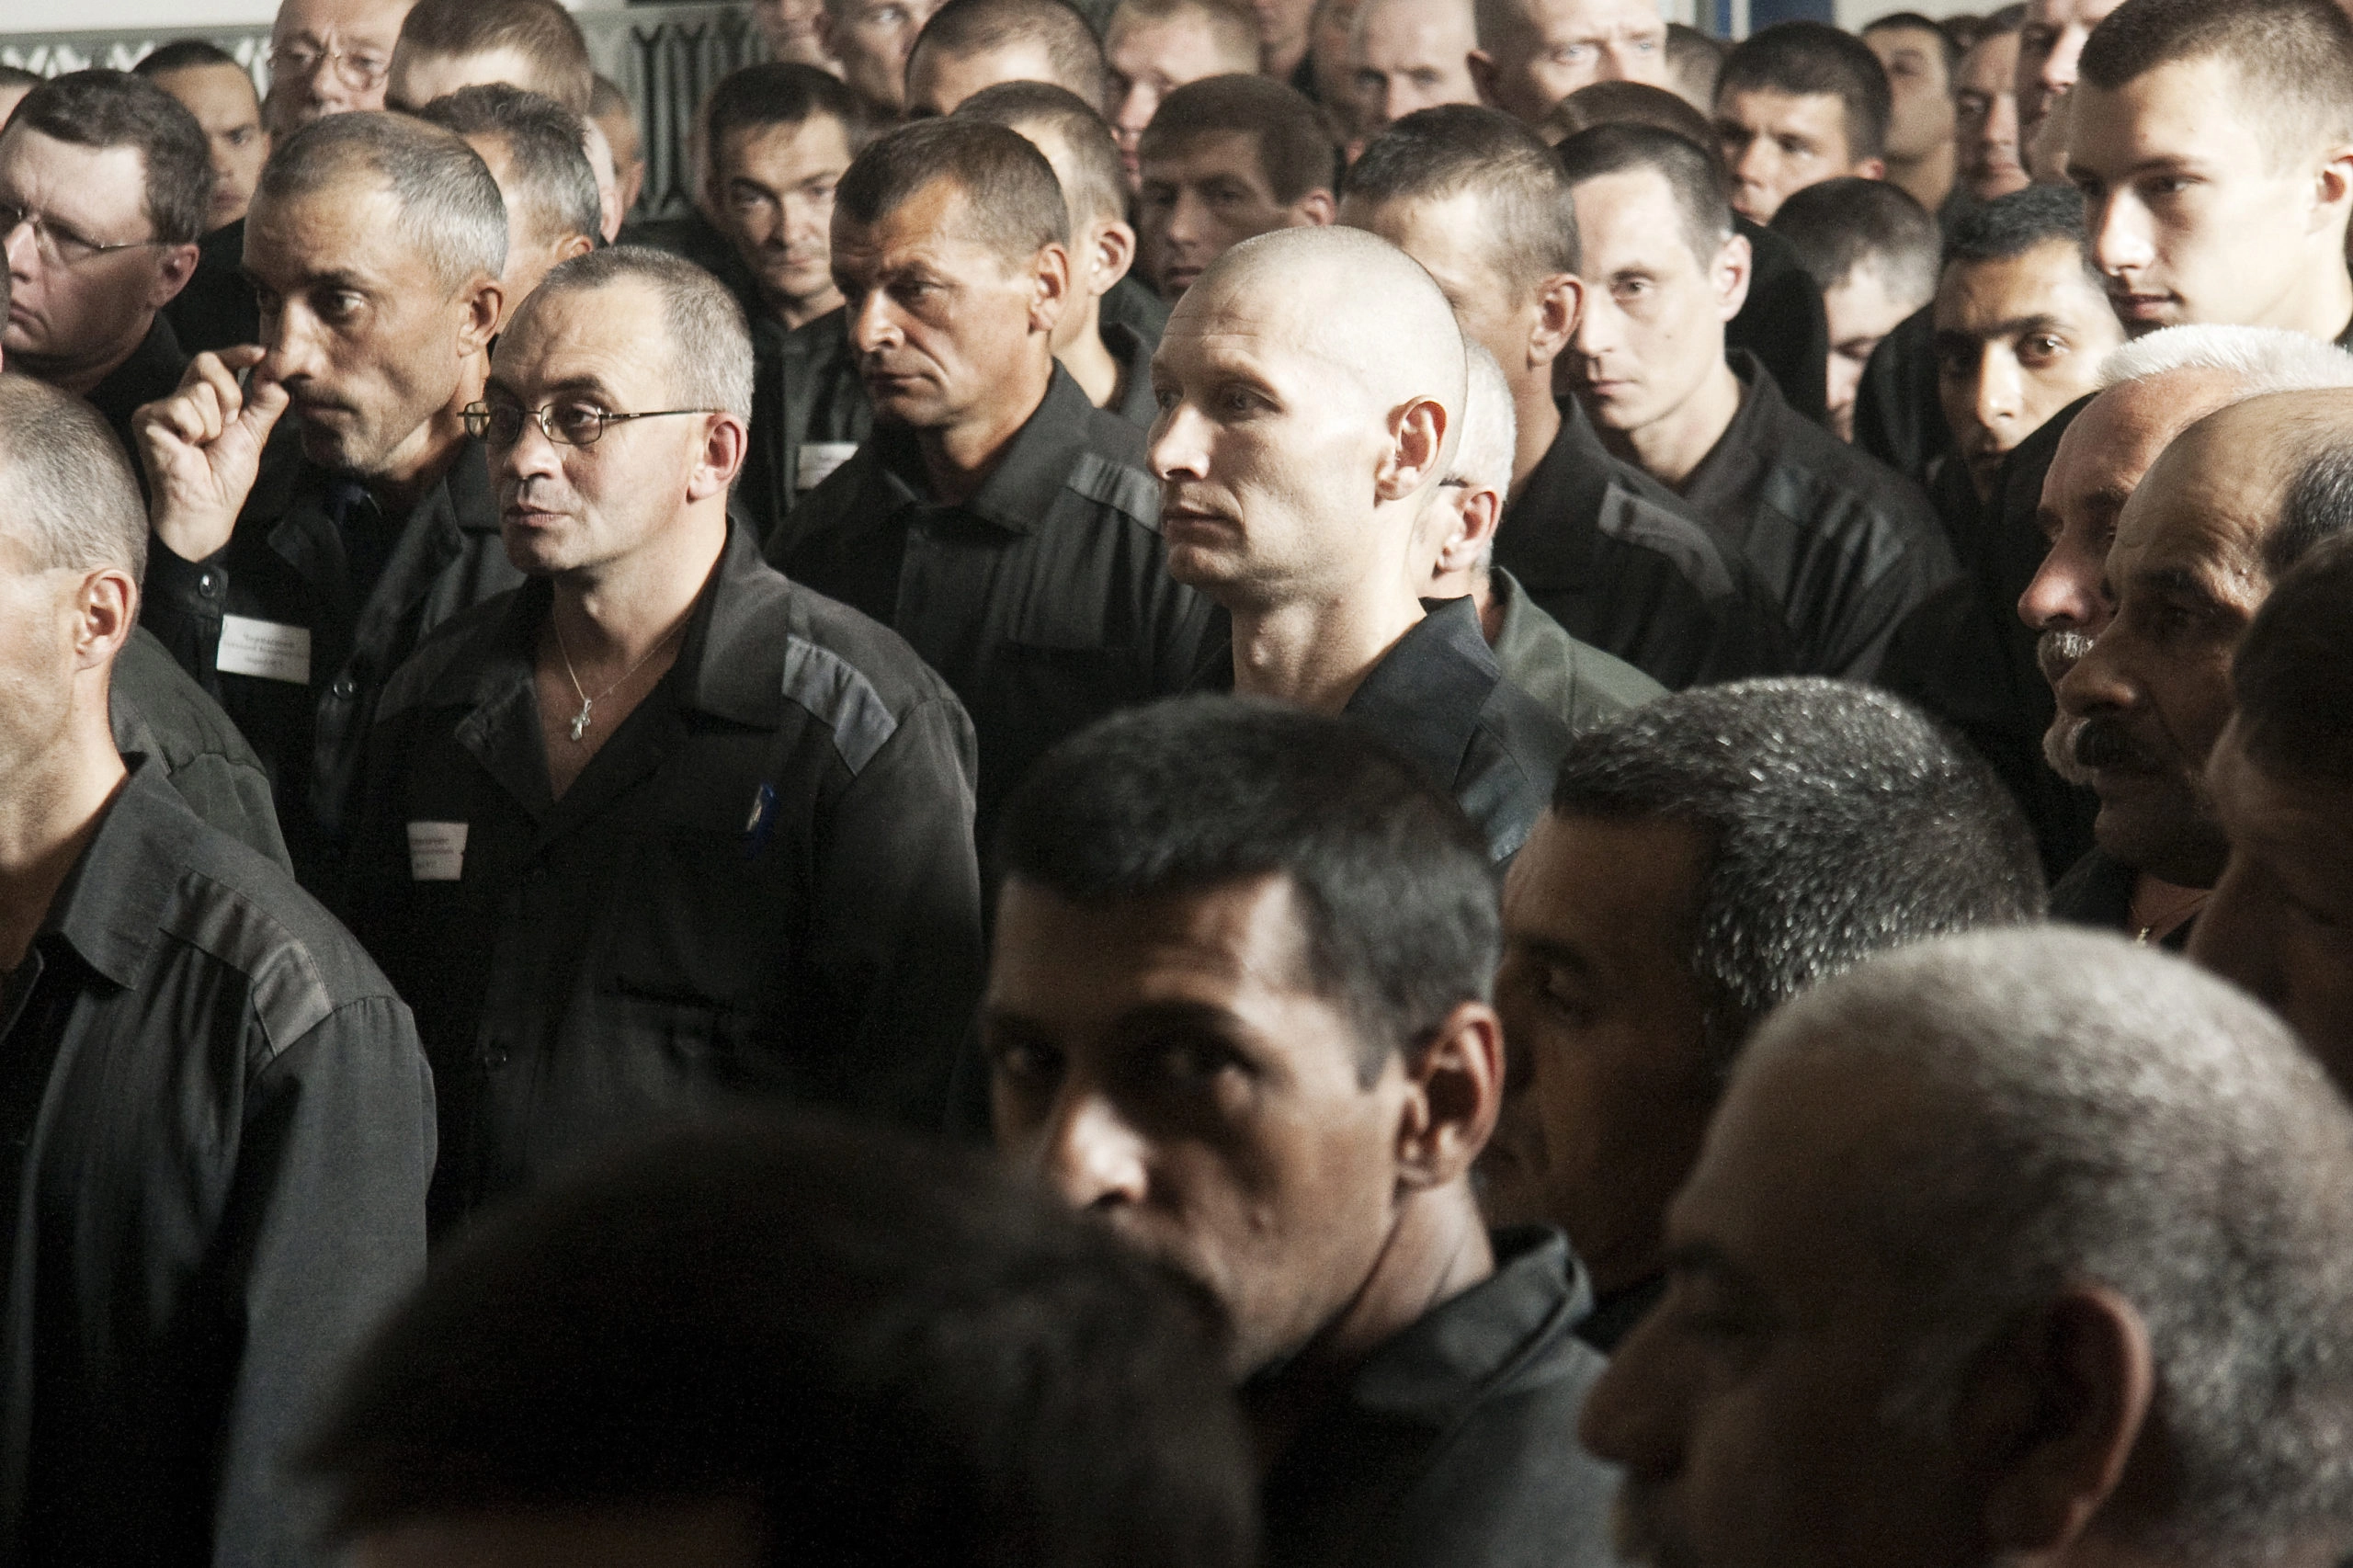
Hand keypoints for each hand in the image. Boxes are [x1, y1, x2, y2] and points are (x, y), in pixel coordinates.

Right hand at [135, 346, 290, 564]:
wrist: (206, 507)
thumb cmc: (224, 477)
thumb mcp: (253, 435)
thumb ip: (265, 404)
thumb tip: (279, 376)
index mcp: (205, 399)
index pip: (218, 362)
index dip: (238, 353)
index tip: (261, 353)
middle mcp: (181, 397)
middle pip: (207, 363)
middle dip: (231, 396)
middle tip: (227, 427)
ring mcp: (162, 406)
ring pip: (200, 391)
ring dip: (214, 424)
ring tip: (204, 445)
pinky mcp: (147, 418)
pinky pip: (183, 408)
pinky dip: (195, 431)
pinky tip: (188, 448)